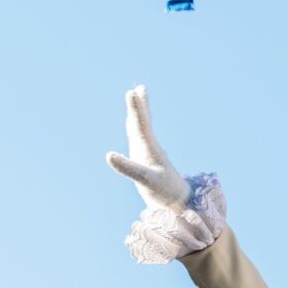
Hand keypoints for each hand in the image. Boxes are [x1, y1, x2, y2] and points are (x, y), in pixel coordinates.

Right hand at [105, 85, 191, 209]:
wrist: (178, 200)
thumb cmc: (164, 191)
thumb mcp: (146, 180)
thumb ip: (128, 168)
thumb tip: (108, 155)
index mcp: (150, 149)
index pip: (142, 124)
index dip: (136, 108)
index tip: (132, 91)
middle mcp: (150, 147)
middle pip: (144, 121)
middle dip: (140, 105)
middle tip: (140, 87)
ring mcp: (147, 151)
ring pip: (141, 127)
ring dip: (138, 112)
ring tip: (136, 96)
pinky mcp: (145, 158)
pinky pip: (138, 137)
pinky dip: (134, 126)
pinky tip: (131, 123)